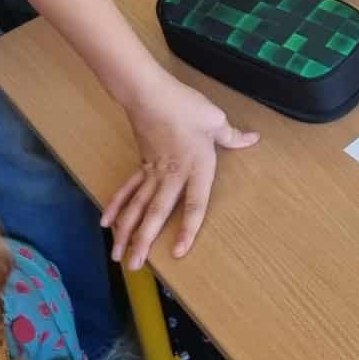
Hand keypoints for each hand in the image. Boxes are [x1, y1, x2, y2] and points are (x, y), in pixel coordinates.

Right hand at [99, 76, 258, 266]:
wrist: (151, 93)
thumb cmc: (186, 106)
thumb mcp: (215, 120)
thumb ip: (233, 136)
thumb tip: (252, 139)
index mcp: (196, 168)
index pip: (193, 204)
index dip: (187, 229)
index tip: (179, 252)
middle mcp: (172, 176)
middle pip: (156, 213)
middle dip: (144, 241)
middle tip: (135, 265)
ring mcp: (153, 172)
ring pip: (137, 207)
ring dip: (126, 232)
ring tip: (117, 255)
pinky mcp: (141, 165)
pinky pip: (128, 190)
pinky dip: (116, 207)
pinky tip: (105, 224)